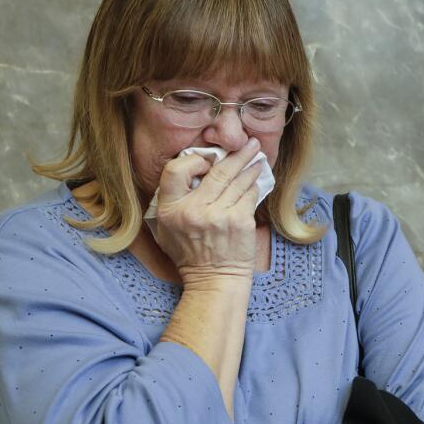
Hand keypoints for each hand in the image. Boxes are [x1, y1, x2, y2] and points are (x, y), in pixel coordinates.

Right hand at [153, 140, 263, 284]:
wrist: (214, 280)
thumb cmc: (190, 254)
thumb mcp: (166, 229)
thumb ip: (170, 201)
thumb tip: (187, 170)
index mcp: (171, 210)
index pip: (175, 170)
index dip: (193, 160)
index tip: (207, 160)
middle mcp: (194, 210)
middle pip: (217, 171)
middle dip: (237, 154)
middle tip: (249, 143)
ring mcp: (219, 216)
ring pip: (238, 180)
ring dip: (250, 165)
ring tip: (257, 155)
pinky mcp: (241, 222)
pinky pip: (249, 195)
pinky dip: (254, 186)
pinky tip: (258, 179)